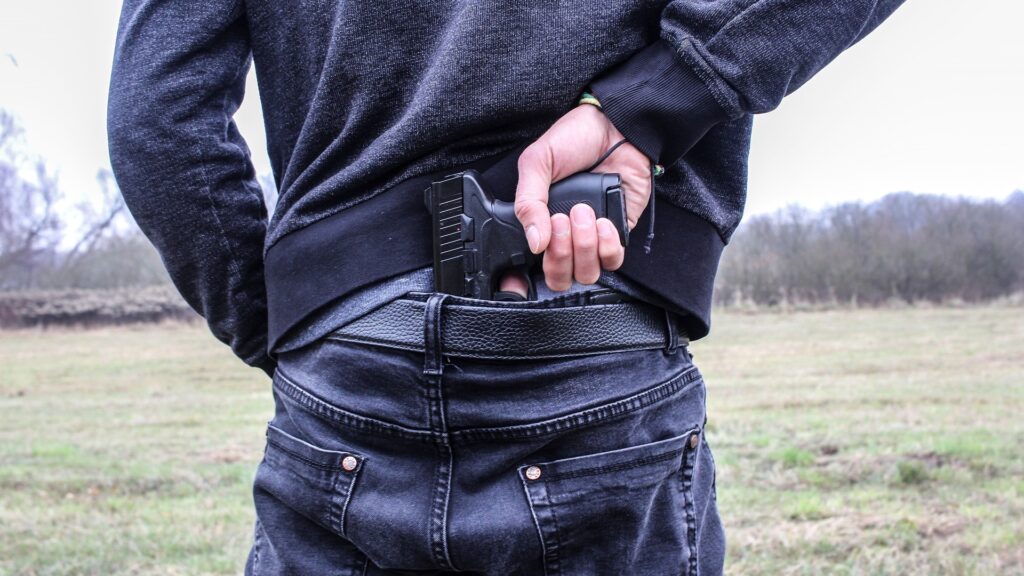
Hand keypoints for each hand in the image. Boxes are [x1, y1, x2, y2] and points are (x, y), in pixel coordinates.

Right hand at [498, 104, 651, 297]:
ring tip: (583, 213)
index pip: (533, 265)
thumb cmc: (575, 140)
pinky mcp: (619, 233)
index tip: (530, 260)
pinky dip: (607, 245)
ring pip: (587, 272)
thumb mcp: (537, 162)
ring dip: (584, 247)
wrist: (616, 127)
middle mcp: (566, 236)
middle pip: (560, 277)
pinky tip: (603, 221)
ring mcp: (593, 238)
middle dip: (560, 256)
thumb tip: (534, 241)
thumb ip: (528, 201)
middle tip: (561, 222)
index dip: (528, 275)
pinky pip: (613, 259)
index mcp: (541, 222)